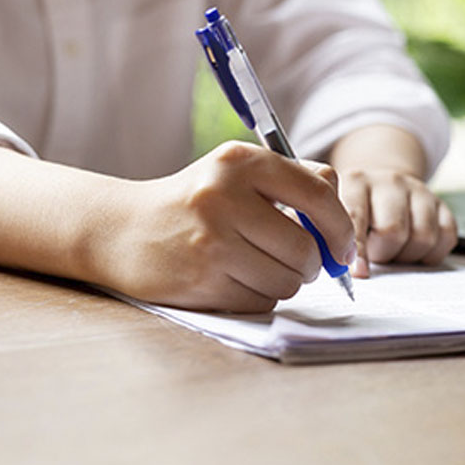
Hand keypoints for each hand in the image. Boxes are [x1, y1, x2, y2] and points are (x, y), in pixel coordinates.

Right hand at [93, 141, 355, 311]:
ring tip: (257, 266)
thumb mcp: (236, 172)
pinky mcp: (201, 281)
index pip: (319, 194)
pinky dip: (258, 297)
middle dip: (312, 264)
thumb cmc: (195, 202)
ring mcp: (211, 242)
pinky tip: (233, 279)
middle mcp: (224, 197)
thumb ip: (294, 182)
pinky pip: (260, 302)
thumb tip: (343, 221)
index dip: (341, 227)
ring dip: (283, 282)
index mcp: (240, 162)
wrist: (121, 230)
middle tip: (300, 264)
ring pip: (286, 281)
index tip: (343, 246)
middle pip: (306, 248)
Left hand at [337, 167, 457, 277]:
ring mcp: (419, 190)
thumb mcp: (334, 213)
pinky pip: (446, 237)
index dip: (358, 250)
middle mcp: (389, 181)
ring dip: (406, 256)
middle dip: (382, 254)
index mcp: (356, 182)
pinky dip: (431, 254)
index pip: (356, 218)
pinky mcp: (442, 203)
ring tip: (392, 250)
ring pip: (422, 238)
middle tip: (375, 254)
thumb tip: (336, 268)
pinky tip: (413, 249)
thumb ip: (331, 235)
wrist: (381, 184)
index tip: (359, 273)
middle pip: (392, 232)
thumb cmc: (354, 209)